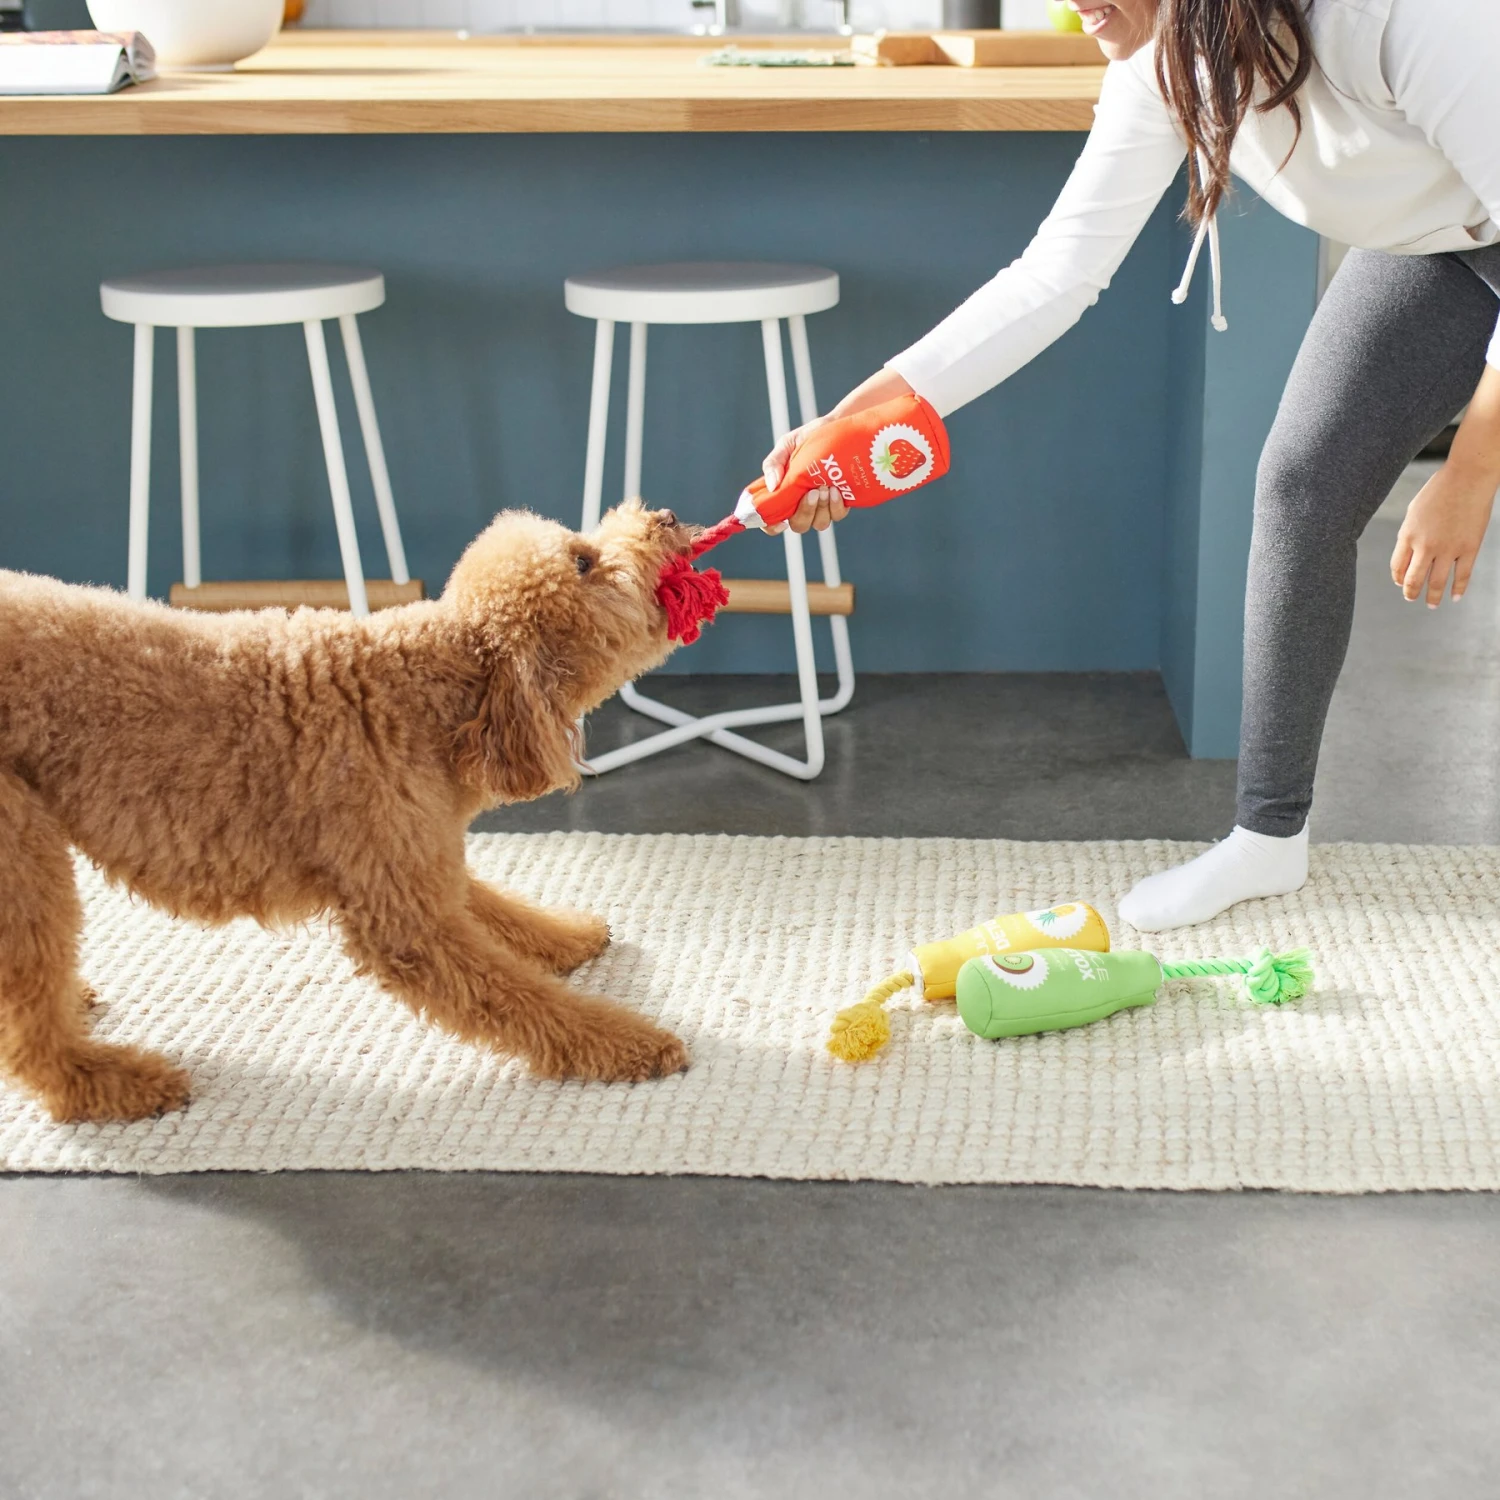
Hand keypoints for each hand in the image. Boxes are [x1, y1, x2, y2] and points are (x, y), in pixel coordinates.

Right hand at [760, 416, 847, 534]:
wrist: (837, 426)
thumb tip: (772, 486)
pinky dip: (836, 506)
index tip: (781, 521)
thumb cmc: (808, 436)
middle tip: (812, 491)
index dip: (772, 526)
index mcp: (783, 493)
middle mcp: (801, 504)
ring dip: (821, 508)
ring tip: (825, 486)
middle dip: (805, 512)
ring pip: (820, 523)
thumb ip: (773, 463)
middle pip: (799, 525)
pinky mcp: (839, 502)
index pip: (772, 519)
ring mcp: (821, 505)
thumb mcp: (786, 445)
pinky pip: (837, 515)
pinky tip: (836, 490)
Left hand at [1390, 459, 1497, 607]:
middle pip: (1413, 579)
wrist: (1468, 476)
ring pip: (1437, 583)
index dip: (1398, 578)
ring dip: (1432, 597)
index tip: (1401, 583)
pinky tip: (1455, 597)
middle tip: (1411, 598)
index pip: (1397, 567)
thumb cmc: (1439, 490)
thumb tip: (1408, 553)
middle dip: (1410, 592)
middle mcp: (1425, 546)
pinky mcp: (1470, 548)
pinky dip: (1458, 589)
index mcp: (1407, 535)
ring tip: (1431, 604)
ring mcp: (1448, 549)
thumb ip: (1409, 533)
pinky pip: (1462, 575)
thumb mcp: (1414, 511)